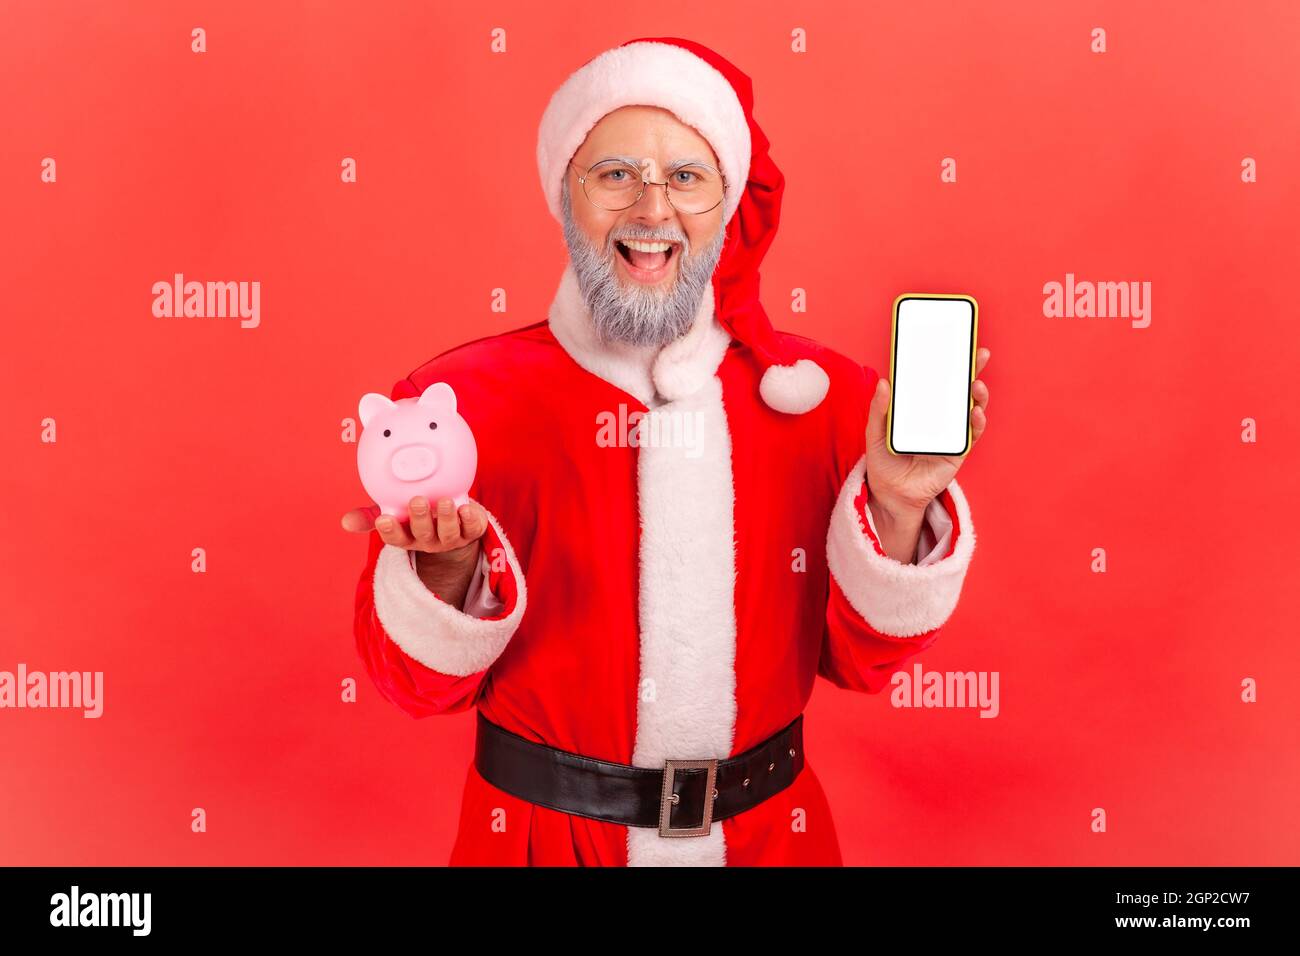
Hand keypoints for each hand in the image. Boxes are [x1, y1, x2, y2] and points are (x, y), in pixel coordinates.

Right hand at [341, 496, 488, 604]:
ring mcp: (452, 538)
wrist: (454, 517)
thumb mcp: (394, 511)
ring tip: (443, 501)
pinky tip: (466, 508)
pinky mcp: (472, 531)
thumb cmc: (418, 512)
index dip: (390, 531)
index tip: (384, 519)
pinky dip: (470, 519)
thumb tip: (345, 522)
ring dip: (445, 518)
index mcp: (408, 536)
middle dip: (419, 520)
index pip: (396, 538)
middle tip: (417, 501)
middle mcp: (429, 540)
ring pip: (448, 533)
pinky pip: (472, 528)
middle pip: (423, 535)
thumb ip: (371, 514)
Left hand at [864, 347, 990, 517]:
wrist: (890, 495)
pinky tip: (974, 413)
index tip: (954, 341)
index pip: (936, 379)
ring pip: (970, 408)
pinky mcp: (958, 452)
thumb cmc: (883, 462)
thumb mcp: (875, 434)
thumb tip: (884, 382)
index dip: (947, 361)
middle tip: (979, 354)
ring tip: (976, 384)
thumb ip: (879, 410)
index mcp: (920, 407)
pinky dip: (975, 423)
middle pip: (959, 388)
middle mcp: (939, 417)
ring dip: (977, 395)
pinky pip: (971, 435)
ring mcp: (951, 433)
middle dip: (972, 369)